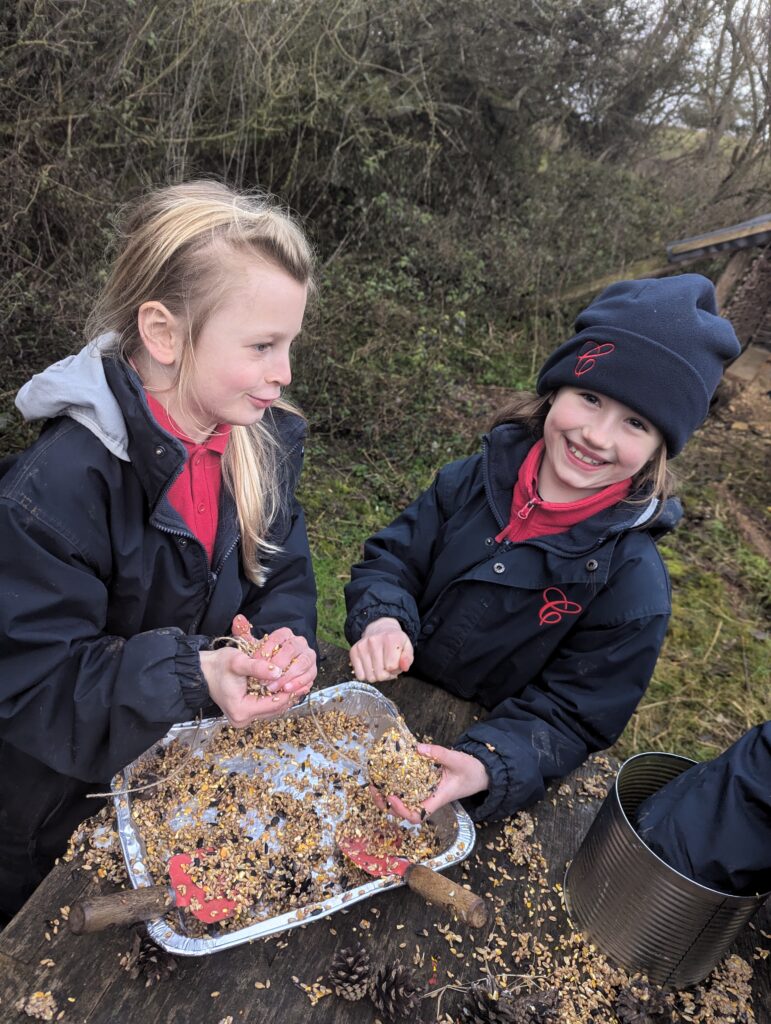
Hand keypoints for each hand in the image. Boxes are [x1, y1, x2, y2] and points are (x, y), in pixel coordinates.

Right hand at [199, 646, 295, 726]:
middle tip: (305, 683)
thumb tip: (278, 672)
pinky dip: (276, 699)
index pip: (273, 704)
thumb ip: (258, 667)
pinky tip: (286, 688)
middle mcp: (242, 719)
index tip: (302, 681)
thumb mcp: (238, 662)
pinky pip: (266, 708)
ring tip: (299, 685)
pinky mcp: (244, 714)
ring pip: (272, 710)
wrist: (203, 672)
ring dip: (285, 698)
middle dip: (289, 696)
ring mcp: (243, 719)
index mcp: (241, 710)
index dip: (289, 692)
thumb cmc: (218, 665)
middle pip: (275, 710)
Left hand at [231, 616, 316, 697]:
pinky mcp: (312, 671)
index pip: (278, 638)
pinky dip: (299, 684)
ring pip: (303, 663)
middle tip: (266, 677)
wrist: (272, 675)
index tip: (255, 662)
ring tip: (275, 687)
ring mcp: (308, 657)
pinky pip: (310, 676)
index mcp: (286, 635)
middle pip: (292, 649)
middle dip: (279, 664)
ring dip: (289, 676)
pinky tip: (287, 690)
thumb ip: (243, 633)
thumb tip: (238, 619)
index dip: (267, 650)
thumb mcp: (251, 647)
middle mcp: (300, 643)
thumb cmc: (262, 660)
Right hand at [349, 617, 413, 681]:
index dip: (395, 670)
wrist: (379, 628)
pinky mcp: (354, 651)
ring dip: (376, 676)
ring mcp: (362, 645)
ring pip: (370, 677)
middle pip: (380, 674)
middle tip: (387, 667)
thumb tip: (404, 667)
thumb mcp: (407, 647)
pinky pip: (359, 675)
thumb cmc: (395, 641)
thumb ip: (408, 658)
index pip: (391, 667)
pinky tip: (370, 667)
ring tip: (380, 666)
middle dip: (386, 675)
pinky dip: (366, 675)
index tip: (396, 664)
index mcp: (390, 639)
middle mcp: (374, 640)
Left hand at [370, 744, 488, 823]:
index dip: (401, 810)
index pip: (417, 815)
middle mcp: (428, 799)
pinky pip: (407, 787)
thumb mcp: (457, 760)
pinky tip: (387, 772)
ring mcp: (425, 792)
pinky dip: (396, 782)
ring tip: (375, 781)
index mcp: (437, 799)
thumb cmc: (472, 771)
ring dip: (387, 794)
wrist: (481, 772)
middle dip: (386, 803)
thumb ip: (439, 754)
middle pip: (403, 811)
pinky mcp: (424, 783)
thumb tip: (418, 748)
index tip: (391, 796)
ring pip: (403, 800)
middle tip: (374, 788)